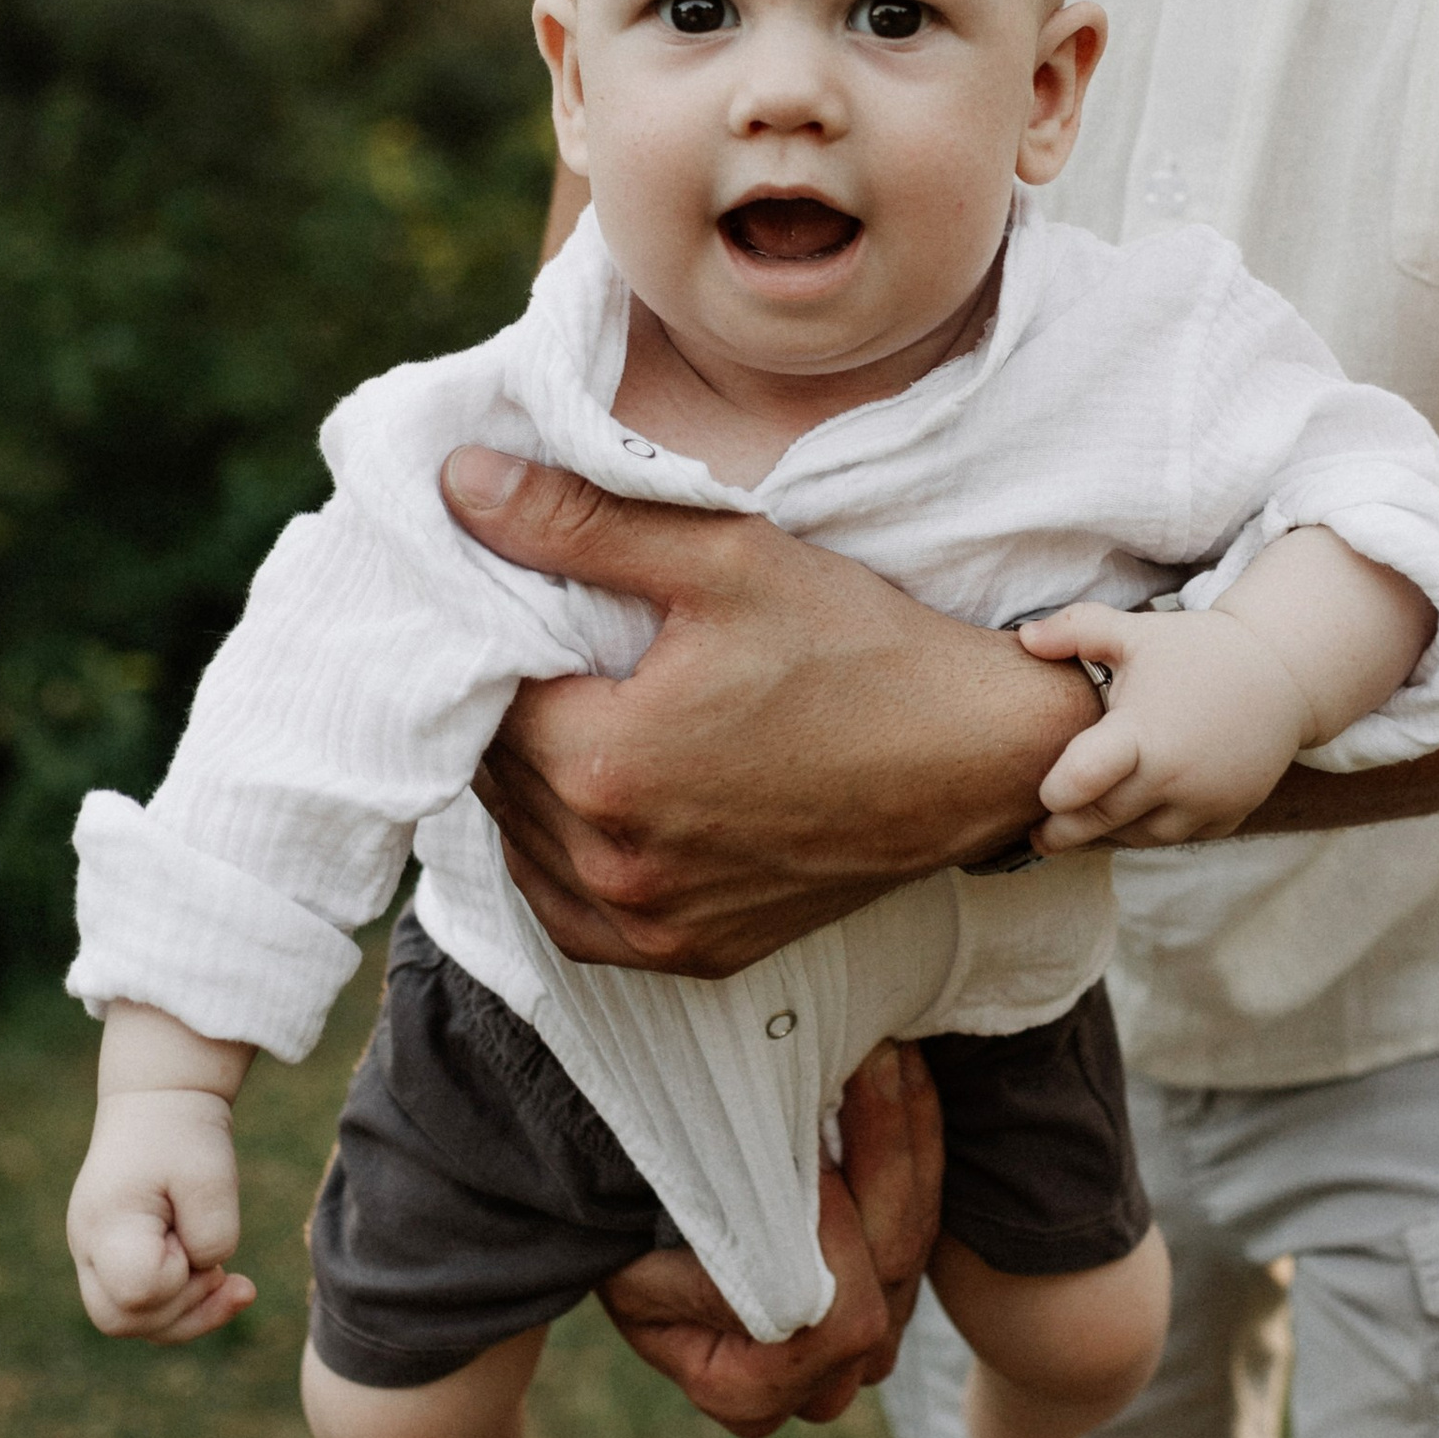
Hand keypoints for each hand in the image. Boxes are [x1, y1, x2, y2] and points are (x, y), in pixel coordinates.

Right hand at [66, 1086, 256, 1342]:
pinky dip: (181, 1304)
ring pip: (130, 1321)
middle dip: (183, 1310)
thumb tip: (207, 1271)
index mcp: (105, 1225)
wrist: (158, 1103)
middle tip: (222, 1270)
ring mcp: (94, 1257)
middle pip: (121, 1320)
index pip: (137, 1292)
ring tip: (230, 1279)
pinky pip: (141, 1305)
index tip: (193, 1237)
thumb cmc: (182, 1135)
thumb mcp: (212, 1175)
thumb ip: (214, 1233)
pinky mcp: (112, 1260)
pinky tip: (218, 1281)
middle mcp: (88, 1248)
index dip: (179, 1279)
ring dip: (187, 1312)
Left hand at [444, 449, 1094, 973]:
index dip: (493, 642)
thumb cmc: (859, 651)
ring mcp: (652, 923)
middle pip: (497, 772)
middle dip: (515, 709)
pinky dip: (571, 859)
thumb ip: (579, 524)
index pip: (480, 695)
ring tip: (593, 716)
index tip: (532, 606)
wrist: (977, 758)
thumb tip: (461, 483)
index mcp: (605, 765)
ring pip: (525, 844)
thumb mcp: (723, 560)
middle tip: (565, 653)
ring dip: (537, 784)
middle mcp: (614, 864)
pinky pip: (576, 913)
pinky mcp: (690, 954)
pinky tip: (609, 801)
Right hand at [595, 1037, 944, 1435]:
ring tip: (885, 1051)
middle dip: (880, 1157)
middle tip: (868, 1060)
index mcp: (750, 1392)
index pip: (840, 1323)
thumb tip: (787, 1244)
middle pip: (889, 1272)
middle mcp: (820, 1383)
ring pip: (917, 1235)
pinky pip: (928, 1210)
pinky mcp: (890, 1285)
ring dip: (902, 1133)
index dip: (835, 1232)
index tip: (809, 1141)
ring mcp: (865, 1339)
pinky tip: (902, 1073)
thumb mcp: (638, 1256)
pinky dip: (914, 1138)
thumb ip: (720, 1262)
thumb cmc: (618, 1232)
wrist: (619, 1211)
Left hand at [1021, 600, 1312, 848]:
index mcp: (1143, 732)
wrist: (1283, 674)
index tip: (1042, 795)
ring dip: (1107, 833)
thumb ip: (1074, 630)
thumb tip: (1022, 638)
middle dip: (1063, 831)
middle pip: (1099, 822)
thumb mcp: (1135, 632)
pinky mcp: (1227, 817)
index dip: (1053, 795)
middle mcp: (1174, 776)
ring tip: (1085, 819)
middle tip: (1038, 833)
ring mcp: (1204, 802)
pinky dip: (1150, 830)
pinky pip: (1175, 838)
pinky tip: (1133, 813)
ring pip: (1136, 838)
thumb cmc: (1197, 649)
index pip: (1082, 783)